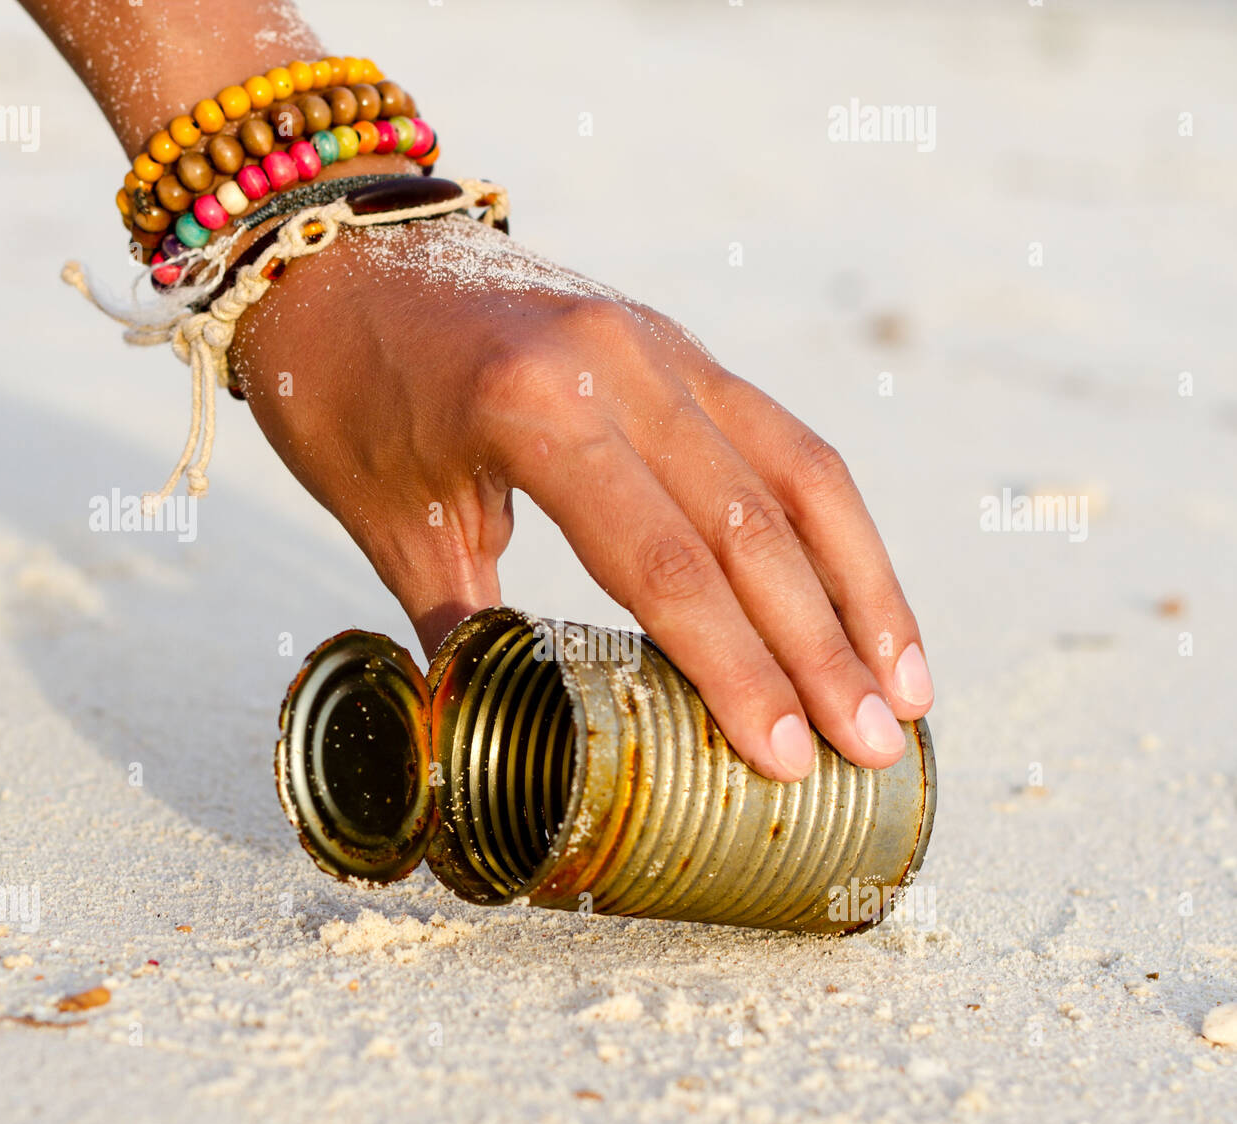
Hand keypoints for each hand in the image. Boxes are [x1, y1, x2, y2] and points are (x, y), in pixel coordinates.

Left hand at [231, 213, 933, 781]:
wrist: (339, 249)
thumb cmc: (342, 387)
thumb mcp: (386, 519)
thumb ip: (461, 630)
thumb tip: (493, 742)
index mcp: (537, 406)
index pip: (663, 562)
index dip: (734, 667)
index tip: (786, 754)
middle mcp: (624, 363)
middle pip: (752, 529)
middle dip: (819, 650)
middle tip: (871, 748)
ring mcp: (665, 347)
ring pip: (798, 477)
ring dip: (860, 590)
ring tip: (904, 690)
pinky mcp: (683, 349)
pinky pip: (781, 442)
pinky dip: (834, 528)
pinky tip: (864, 599)